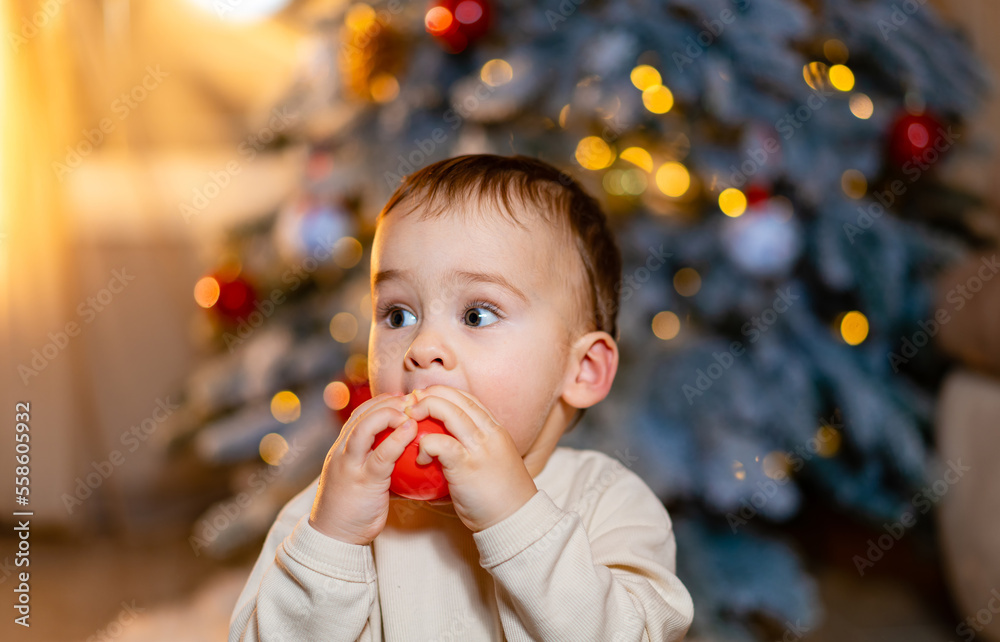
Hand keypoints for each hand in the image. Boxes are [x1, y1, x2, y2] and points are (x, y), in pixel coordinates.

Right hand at [309, 392, 418, 544]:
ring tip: (410, 411)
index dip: (378, 403)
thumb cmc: (352, 510)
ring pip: (364, 428)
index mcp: (341, 451)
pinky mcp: (364, 481)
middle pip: (360, 416)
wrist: (334, 538)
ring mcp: (350, 466)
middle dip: (385, 403)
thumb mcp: (360, 480)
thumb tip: (402, 455)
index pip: (357, 416)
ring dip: (388, 414)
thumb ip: (374, 464)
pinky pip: (381, 455)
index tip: (398, 399)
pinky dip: (397, 439)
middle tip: (409, 400)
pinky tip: (411, 430)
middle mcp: (342, 453)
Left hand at [404, 385, 537, 532]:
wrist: (515, 519)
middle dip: (432, 395)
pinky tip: (420, 458)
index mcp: (496, 430)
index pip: (469, 399)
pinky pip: (440, 444)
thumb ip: (474, 448)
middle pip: (457, 400)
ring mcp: (479, 448)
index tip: (428, 396)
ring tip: (410, 419)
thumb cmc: (500, 496)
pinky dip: (426, 445)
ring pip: (449, 414)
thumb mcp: (492, 461)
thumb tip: (447, 445)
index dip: (446, 392)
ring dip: (426, 409)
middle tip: (412, 402)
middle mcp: (489, 434)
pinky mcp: (467, 466)